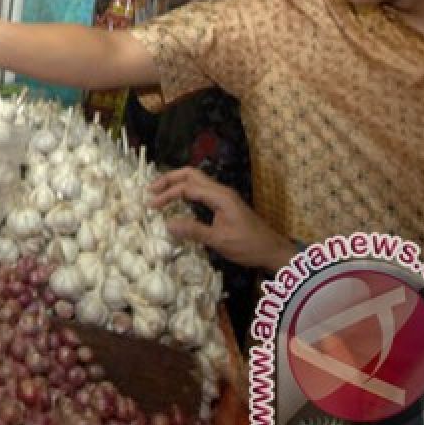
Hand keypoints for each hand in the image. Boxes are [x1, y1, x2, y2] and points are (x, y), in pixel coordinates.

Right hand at [149, 167, 296, 271]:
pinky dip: (186, 190)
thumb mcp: (219, 241)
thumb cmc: (248, 246)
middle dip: (169, 179)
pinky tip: (178, 199)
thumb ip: (193, 231)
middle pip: (190, 174)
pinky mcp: (224, 203)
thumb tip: (168, 225)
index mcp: (220, 196)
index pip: (187, 188)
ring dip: (177, 183)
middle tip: (151, 189)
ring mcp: (223, 195)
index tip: (151, 206)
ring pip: (196, 179)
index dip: (167, 195)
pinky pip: (201, 189)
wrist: (272, 250)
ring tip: (160, 192)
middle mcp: (221, 191)